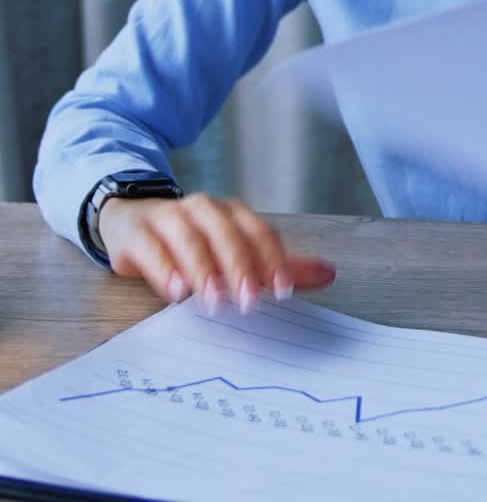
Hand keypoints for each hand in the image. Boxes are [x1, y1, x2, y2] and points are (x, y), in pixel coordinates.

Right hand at [97, 193, 335, 309]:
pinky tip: (175, 291)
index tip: (283, 291)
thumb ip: (277, 264)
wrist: (131, 221)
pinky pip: (152, 249)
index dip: (273, 259)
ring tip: (213, 300)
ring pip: (190, 239)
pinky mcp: (138, 234)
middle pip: (227, 233)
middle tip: (249, 301)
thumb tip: (330, 273)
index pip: (259, 232)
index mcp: (232, 213)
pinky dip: (165, 269)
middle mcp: (203, 209)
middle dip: (241, 267)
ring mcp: (169, 218)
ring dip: (204, 270)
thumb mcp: (234, 250)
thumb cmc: (192, 241)